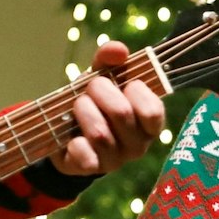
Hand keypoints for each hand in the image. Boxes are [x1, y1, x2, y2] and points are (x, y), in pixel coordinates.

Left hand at [51, 42, 166, 177]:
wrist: (66, 133)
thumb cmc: (94, 102)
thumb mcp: (102, 78)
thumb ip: (109, 60)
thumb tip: (119, 49)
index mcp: (149, 123)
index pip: (152, 111)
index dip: (134, 90)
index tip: (123, 83)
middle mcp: (138, 144)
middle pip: (121, 113)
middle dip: (99, 92)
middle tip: (89, 89)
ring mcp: (117, 160)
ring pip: (99, 133)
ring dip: (82, 112)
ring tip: (77, 106)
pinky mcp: (93, 169)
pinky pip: (85, 155)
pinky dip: (74, 142)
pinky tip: (72, 138)